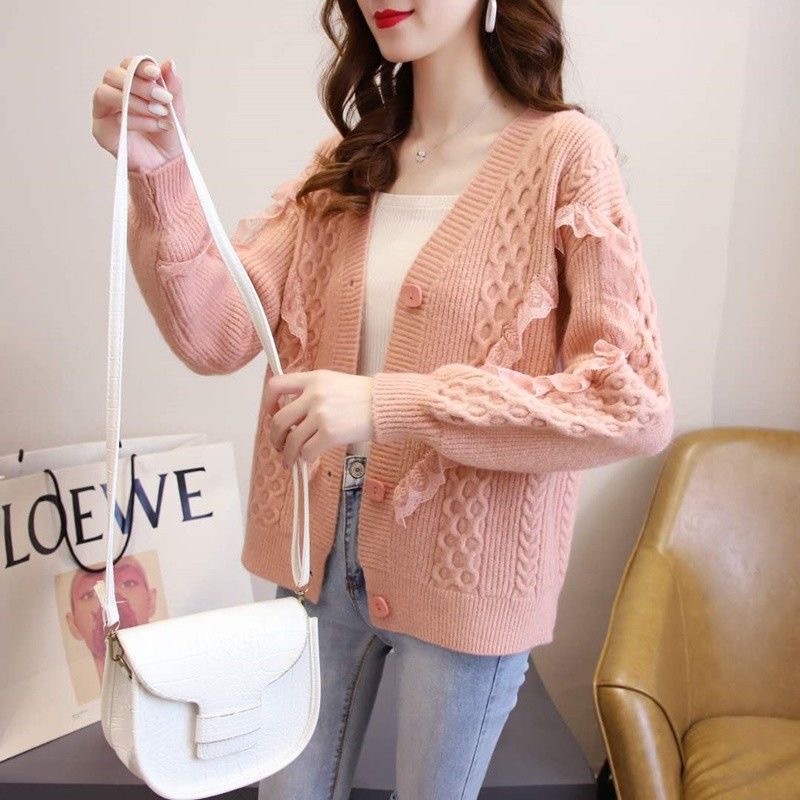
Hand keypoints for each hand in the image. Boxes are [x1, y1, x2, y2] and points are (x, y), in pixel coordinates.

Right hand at [92, 55, 185, 172]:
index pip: (128, 65)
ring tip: (160, 113)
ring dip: (135, 102)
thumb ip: (173, 87)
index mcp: (131, 84)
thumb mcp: (176, 110)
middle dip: (140, 85)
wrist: (166, 164)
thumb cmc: (168, 135)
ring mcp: (104, 111)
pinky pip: (112, 118)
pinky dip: (136, 120)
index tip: (156, 73)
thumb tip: (169, 63)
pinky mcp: (101, 130)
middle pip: (114, 75)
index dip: (140, 66)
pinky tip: (155, 125)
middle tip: (163, 98)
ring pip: (106, 93)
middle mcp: (114, 94)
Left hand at [265, 370, 373, 466]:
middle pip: (279, 419)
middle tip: (279, 444)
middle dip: (275, 437)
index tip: (271, 414)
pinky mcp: (330, 433)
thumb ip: (311, 391)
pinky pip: (307, 451)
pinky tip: (309, 459)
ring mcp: (321, 415)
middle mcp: (314, 395)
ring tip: (290, 458)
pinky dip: (305, 458)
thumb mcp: (333, 381)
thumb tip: (291, 412)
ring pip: (291, 440)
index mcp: (313, 379)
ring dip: (287, 453)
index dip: (267, 403)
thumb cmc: (363, 396)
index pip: (276, 386)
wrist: (385, 405)